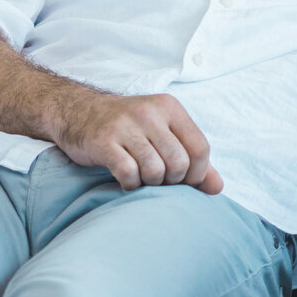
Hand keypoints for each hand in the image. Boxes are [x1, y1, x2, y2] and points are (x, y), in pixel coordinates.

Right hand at [51, 91, 222, 193]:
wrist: (78, 111)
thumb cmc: (129, 128)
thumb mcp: (163, 134)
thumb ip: (193, 159)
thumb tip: (217, 188)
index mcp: (170, 108)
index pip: (200, 148)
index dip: (198, 173)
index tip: (185, 181)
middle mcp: (150, 112)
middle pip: (179, 162)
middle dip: (173, 181)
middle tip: (159, 180)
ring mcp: (125, 125)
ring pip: (155, 170)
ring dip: (150, 183)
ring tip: (142, 178)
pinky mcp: (103, 141)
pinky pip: (128, 173)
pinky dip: (130, 185)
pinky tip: (126, 180)